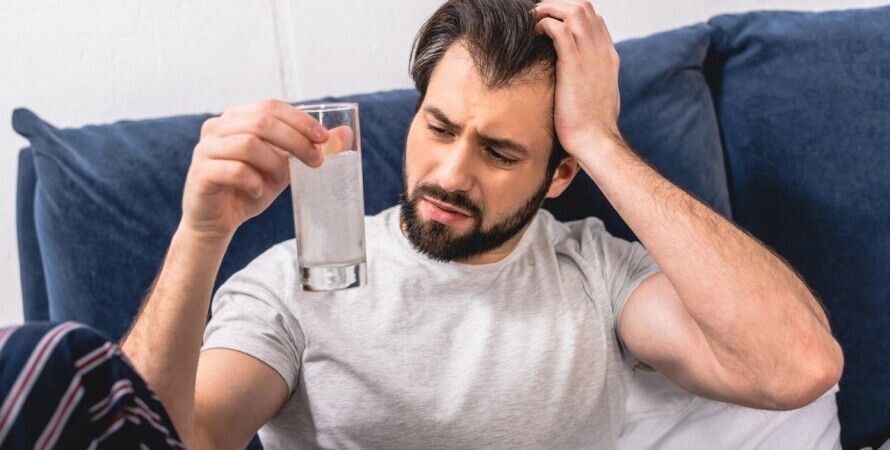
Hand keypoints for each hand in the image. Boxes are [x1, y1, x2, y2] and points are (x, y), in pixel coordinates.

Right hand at [180, 99, 333, 243]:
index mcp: (237, 117)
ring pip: (248, 144)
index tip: (324, 138)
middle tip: (316, 161)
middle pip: (261, 122)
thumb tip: (345, 134)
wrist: (218, 220)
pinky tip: (258, 190)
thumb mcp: (284, 166)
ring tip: (281, 179)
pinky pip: (234, 170)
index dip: (300, 120)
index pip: (271, 107)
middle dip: (295, 140)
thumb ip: (308, 148)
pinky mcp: (201, 173)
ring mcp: (206, 149)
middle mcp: (218, 127)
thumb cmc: (250, 187)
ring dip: (274, 163)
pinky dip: (253, 181)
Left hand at [532, 0, 620, 153]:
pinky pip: (559, 28)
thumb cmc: (591, 128)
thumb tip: (577, 86)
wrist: (595, 141)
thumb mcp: (596, 99)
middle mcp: (602, 51)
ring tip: (533, 20)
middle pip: (585, 8)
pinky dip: (544, 24)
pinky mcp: (574, 63)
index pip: (595, 21)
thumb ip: (589, 84)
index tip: (552, 22)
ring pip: (573, 11)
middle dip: (559, 6)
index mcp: (608, 58)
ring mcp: (590, 55)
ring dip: (550, 10)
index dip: (571, 15)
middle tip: (538, 15)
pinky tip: (533, 35)